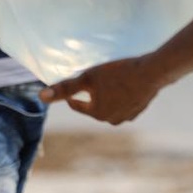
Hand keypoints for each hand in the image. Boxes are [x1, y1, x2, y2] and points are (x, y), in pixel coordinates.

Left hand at [39, 56, 162, 125]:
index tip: (73, 85)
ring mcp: (127, 116)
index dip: (73, 95)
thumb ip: (65, 88)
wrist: (151, 72)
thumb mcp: (87, 78)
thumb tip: (41, 97)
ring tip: (107, 81)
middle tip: (93, 79)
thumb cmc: (117, 73)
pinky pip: (123, 104)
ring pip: (109, 106)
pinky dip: (120, 95)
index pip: (77, 106)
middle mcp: (112, 120)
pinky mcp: (138, 110)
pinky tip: (122, 84)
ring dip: (106, 95)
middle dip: (91, 95)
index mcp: (97, 113)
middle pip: (94, 106)